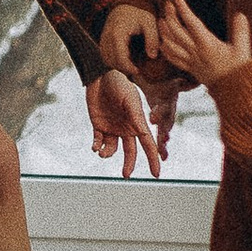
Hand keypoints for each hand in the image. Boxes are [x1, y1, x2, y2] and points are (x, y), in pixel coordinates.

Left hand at [88, 64, 164, 178]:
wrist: (99, 75)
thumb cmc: (118, 84)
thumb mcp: (130, 99)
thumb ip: (135, 115)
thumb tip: (142, 132)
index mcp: (137, 123)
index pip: (147, 144)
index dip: (153, 159)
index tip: (156, 174)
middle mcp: (126, 128)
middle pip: (130, 152)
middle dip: (129, 164)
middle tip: (126, 175)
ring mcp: (112, 127)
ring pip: (112, 149)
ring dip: (107, 154)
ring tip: (102, 153)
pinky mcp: (99, 125)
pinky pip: (99, 141)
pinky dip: (97, 146)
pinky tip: (95, 147)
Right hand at [99, 0, 165, 78]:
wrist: (127, 4)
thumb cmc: (139, 13)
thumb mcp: (150, 23)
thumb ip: (152, 39)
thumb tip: (152, 56)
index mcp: (118, 32)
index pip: (119, 57)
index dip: (128, 67)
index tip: (138, 70)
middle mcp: (107, 36)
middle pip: (111, 60)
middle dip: (123, 68)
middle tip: (136, 70)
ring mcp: (103, 38)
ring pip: (106, 59)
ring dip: (117, 65)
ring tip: (131, 65)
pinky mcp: (103, 40)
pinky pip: (105, 55)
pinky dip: (113, 61)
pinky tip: (125, 60)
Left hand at [157, 0, 251, 89]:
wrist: (235, 92)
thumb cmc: (239, 70)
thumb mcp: (243, 49)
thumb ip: (241, 31)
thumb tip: (240, 14)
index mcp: (208, 45)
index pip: (192, 24)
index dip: (184, 10)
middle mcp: (196, 52)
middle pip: (177, 32)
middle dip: (170, 16)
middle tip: (167, 4)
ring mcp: (191, 61)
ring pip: (171, 45)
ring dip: (164, 32)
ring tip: (161, 20)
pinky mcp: (190, 69)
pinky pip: (173, 59)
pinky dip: (166, 50)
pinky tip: (163, 43)